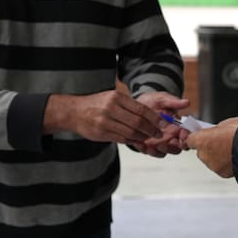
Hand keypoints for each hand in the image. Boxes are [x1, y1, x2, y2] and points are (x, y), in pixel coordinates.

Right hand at [44, 89, 162, 144]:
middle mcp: (111, 108)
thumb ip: (129, 105)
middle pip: (138, 122)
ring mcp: (105, 122)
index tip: (163, 123)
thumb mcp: (112, 97)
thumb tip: (151, 115)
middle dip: (151, 129)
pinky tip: (137, 140)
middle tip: (159, 134)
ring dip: (143, 137)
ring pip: (130, 132)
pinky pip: (121, 139)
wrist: (73, 111)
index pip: (141, 109)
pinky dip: (132, 141)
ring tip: (149, 138)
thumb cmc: (96, 104)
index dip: (155, 118)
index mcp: (116, 97)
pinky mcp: (101, 133)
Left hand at [132, 92, 191, 156]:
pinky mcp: (148, 144)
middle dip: (175, 147)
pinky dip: (146, 150)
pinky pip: (149, 151)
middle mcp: (170, 136)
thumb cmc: (152, 102)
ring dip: (161, 150)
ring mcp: (159, 141)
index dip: (187, 136)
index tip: (183, 134)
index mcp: (177, 126)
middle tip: (171, 142)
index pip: (187, 135)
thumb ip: (174, 102)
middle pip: (178, 148)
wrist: (137, 105)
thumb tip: (186, 102)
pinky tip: (141, 143)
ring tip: (156, 145)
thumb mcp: (163, 99)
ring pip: (164, 152)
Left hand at [184, 116, 237, 177]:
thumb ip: (215, 130)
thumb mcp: (226, 124)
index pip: (189, 140)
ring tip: (231, 149)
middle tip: (222, 141)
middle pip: (201, 151)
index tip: (201, 136)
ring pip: (210, 160)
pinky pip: (220, 167)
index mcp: (202, 140)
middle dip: (209, 147)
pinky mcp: (221, 173)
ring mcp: (212, 165)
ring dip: (217, 156)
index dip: (196, 138)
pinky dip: (225, 164)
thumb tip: (216, 132)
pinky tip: (234, 157)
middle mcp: (204, 154)